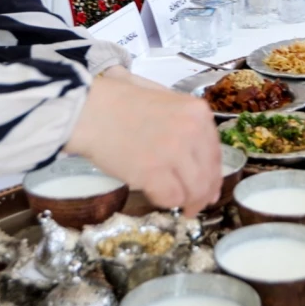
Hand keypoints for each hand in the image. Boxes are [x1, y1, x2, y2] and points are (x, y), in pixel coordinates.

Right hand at [65, 73, 223, 209]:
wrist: (89, 110)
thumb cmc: (117, 101)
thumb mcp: (161, 97)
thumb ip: (183, 118)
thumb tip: (198, 152)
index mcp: (197, 112)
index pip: (215, 152)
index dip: (213, 173)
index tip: (210, 185)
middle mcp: (192, 132)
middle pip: (209, 174)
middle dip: (205, 194)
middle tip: (197, 204)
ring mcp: (174, 153)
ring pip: (195, 190)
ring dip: (190, 202)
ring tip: (184, 208)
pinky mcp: (153, 173)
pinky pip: (171, 198)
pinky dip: (167, 202)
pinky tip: (160, 198)